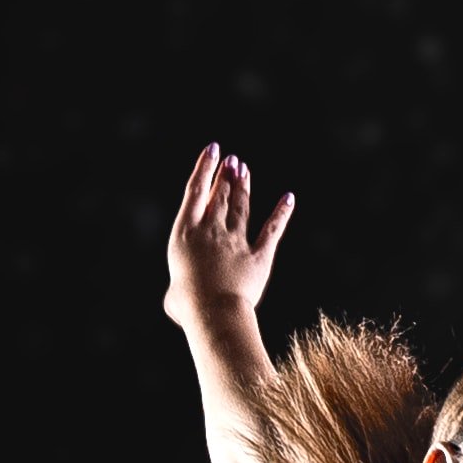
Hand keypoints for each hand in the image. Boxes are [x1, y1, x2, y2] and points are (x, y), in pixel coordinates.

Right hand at [165, 141, 292, 336]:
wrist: (214, 311)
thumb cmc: (188, 306)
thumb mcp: (173, 295)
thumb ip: (178, 287)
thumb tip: (178, 297)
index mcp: (185, 233)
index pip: (195, 192)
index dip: (205, 168)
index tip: (213, 150)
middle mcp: (211, 231)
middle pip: (220, 196)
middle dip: (226, 176)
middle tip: (232, 161)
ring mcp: (236, 241)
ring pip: (242, 208)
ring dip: (244, 188)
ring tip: (244, 170)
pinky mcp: (259, 256)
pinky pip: (272, 230)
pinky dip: (281, 213)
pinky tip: (289, 199)